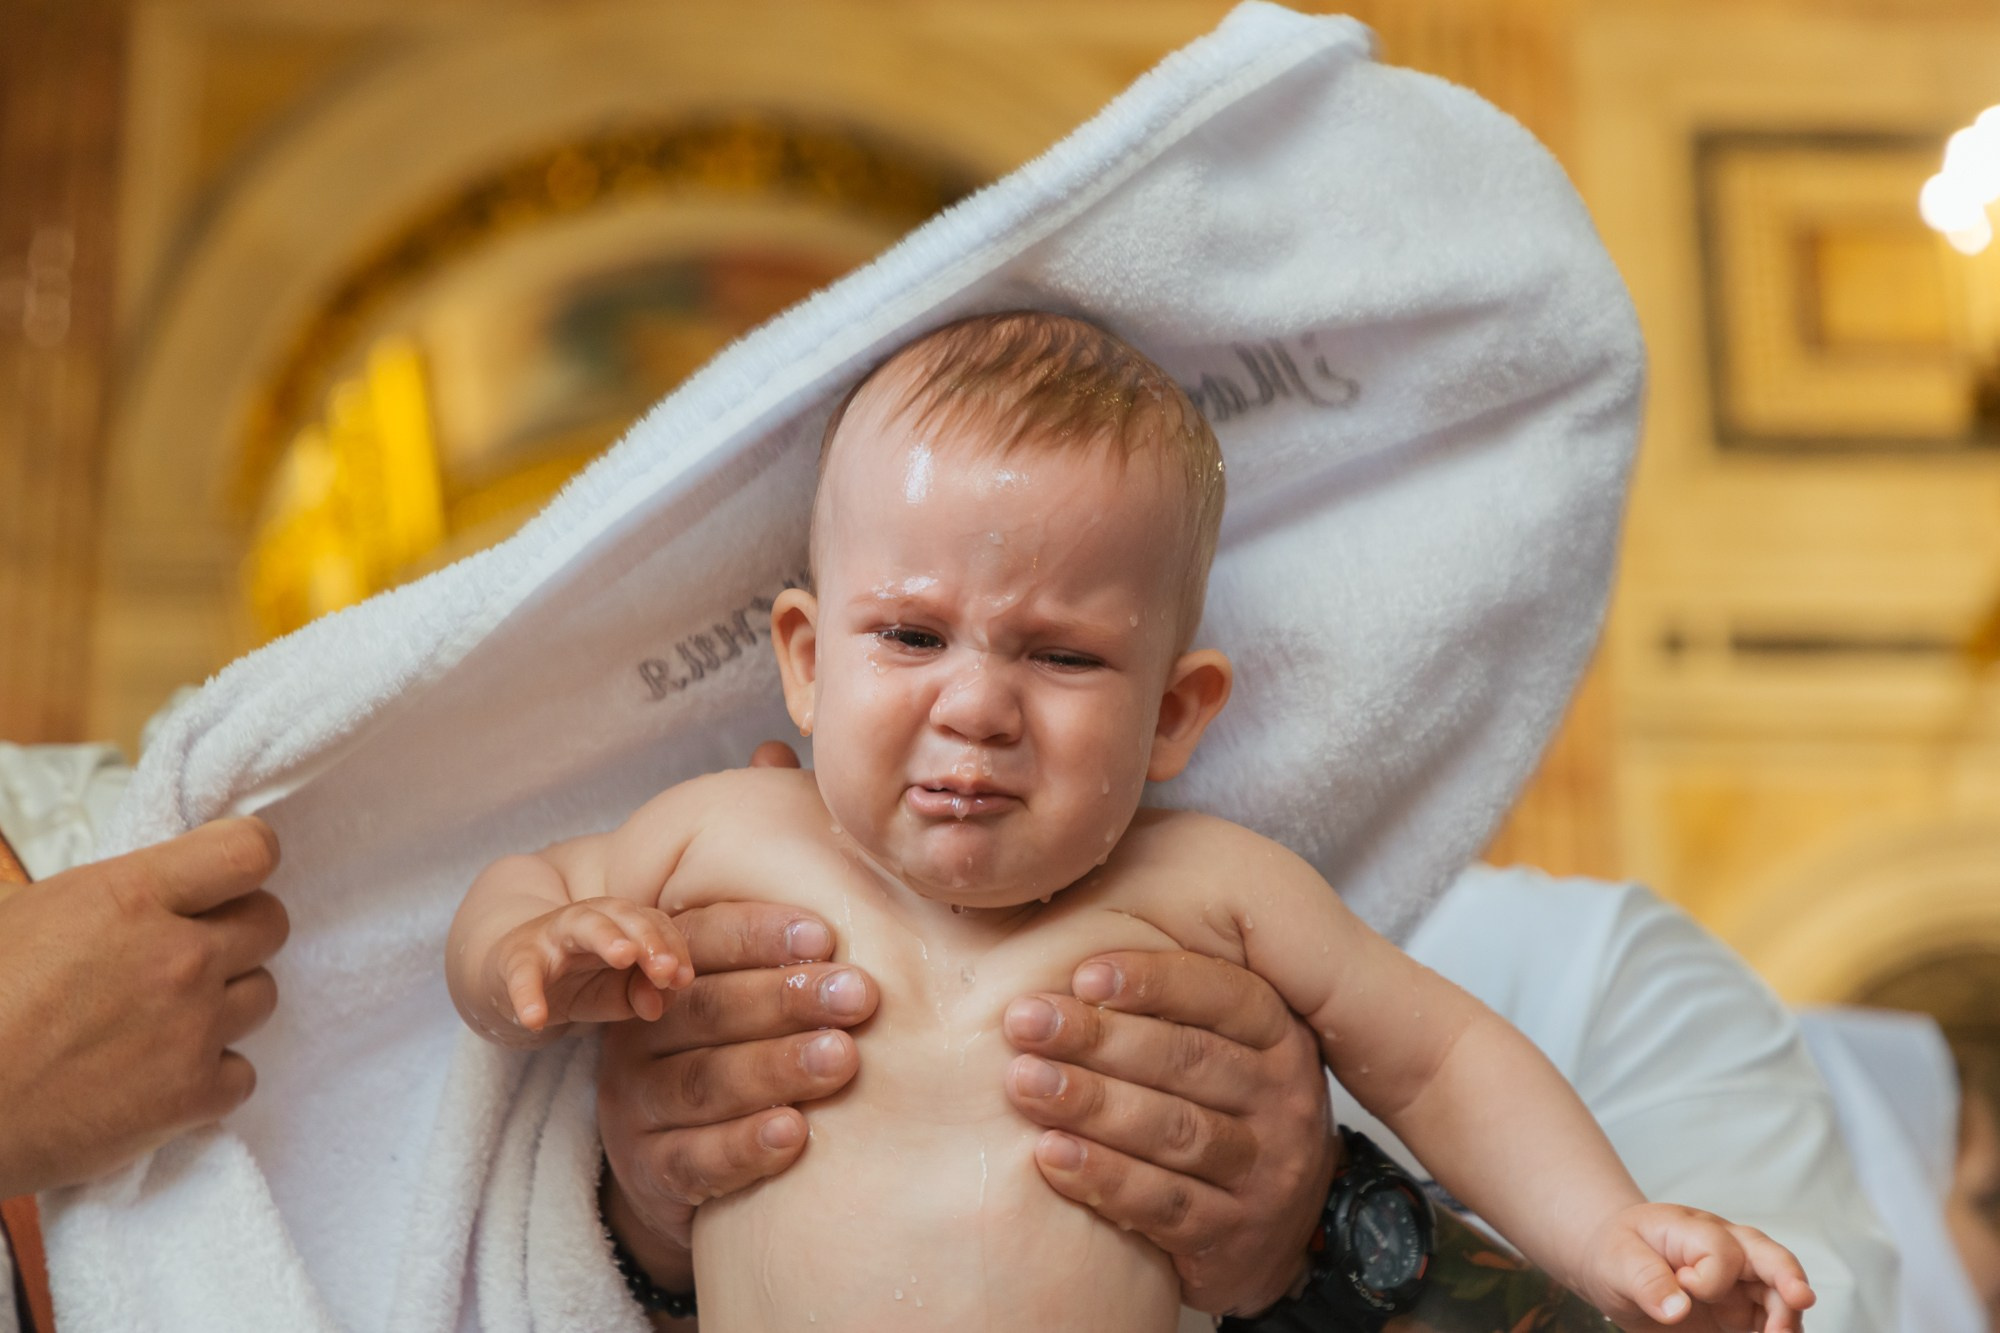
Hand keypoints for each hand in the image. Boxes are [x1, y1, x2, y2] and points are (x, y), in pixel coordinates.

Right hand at [0, 817, 287, 1195]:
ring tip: (166, 1019)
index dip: (246, 860)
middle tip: (191, 953)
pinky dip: (211, 1078)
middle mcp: (179, 958)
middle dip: (239, 933)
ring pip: (263, 996)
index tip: (229, 877)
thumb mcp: (30, 913)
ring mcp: (193, 1028)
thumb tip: (155, 891)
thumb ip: (114, 895)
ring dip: (226, 1003)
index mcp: (133, 897)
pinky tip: (163, 1075)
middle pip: (271, 924)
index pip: (250, 851)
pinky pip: (243, 1074)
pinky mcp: (192, 1096)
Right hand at [494, 898, 691, 1031]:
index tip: (683, 980)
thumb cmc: (578, 982)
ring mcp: (551, 936)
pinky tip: (534, 1019)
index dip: (672, 948)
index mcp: (620, 924)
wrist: (513, 979)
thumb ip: (644, 994)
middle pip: (623, 913)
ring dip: (606, 937)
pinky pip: (521, 975)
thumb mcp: (617, 994)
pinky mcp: (515, 961)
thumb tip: (658, 1004)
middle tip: (665, 969)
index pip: (654, 924)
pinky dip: (526, 995)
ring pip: (581, 925)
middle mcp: (589, 921)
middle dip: (648, 937)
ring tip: (624, 957)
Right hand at [598, 739, 878, 1293]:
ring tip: (843, 1060)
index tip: (829, 931)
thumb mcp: (739, 944)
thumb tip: (773, 745)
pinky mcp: (652, 1170)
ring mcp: (638, 1103)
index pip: (700, 940)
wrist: (679, 1142)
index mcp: (660, 967)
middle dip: (785, 999)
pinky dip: (744, 1149)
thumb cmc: (733, 1025)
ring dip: (775, 1069)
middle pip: (704, 1010)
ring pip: (703, 1083)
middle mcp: (639, 1030)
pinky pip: (694, 1162)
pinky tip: (796, 1136)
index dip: (759, 933)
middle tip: (861, 995)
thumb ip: (758, 853)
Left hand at [1002, 949, 1335, 1315]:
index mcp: (1280, 1037)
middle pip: (1187, 1060)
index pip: (1223, 996)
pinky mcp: (1235, 1237)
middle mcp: (1284, 1100)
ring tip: (1024, 1083)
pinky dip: (1104, 1178)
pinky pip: (1164, 1204)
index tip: (1081, 974)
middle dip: (1098, 1038)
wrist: (1270, 1230)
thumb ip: (1166, 1001)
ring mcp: (1265, 1173)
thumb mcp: (1220, 1046)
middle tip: (1024, 1023)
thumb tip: (1064, 932)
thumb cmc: (1217, 1109)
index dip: (1153, 982)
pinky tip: (1050, 1155)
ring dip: (1092, 1105)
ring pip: (1174, 1131)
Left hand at [1581, 1204, 1814, 1332]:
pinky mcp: (1741, 1310)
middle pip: (1770, 1258)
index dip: (1708, 1278)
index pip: (1722, 1250)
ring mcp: (1738, 1281)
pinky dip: (1775, 1331)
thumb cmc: (1618, 1253)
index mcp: (1694, 1230)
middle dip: (1789, 1281)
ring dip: (1787, 1318)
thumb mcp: (1616, 1260)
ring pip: (1779, 1294)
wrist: (1615, 1266)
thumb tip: (1677, 1309)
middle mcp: (1726, 1250)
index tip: (1683, 1286)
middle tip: (1799, 1302)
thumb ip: (1645, 1279)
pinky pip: (1769, 1320)